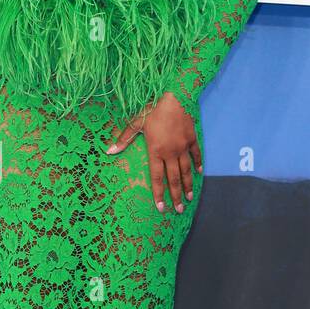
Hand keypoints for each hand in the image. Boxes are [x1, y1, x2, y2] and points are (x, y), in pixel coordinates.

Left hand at [103, 92, 201, 213]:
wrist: (175, 97)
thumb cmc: (153, 109)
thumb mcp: (135, 123)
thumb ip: (124, 139)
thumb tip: (109, 151)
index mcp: (156, 151)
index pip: (157, 178)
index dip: (158, 194)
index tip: (161, 208)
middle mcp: (170, 153)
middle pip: (174, 179)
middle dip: (176, 196)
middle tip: (179, 210)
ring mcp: (183, 147)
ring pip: (186, 170)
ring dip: (188, 185)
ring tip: (189, 198)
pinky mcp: (191, 139)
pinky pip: (195, 155)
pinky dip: (197, 164)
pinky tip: (200, 173)